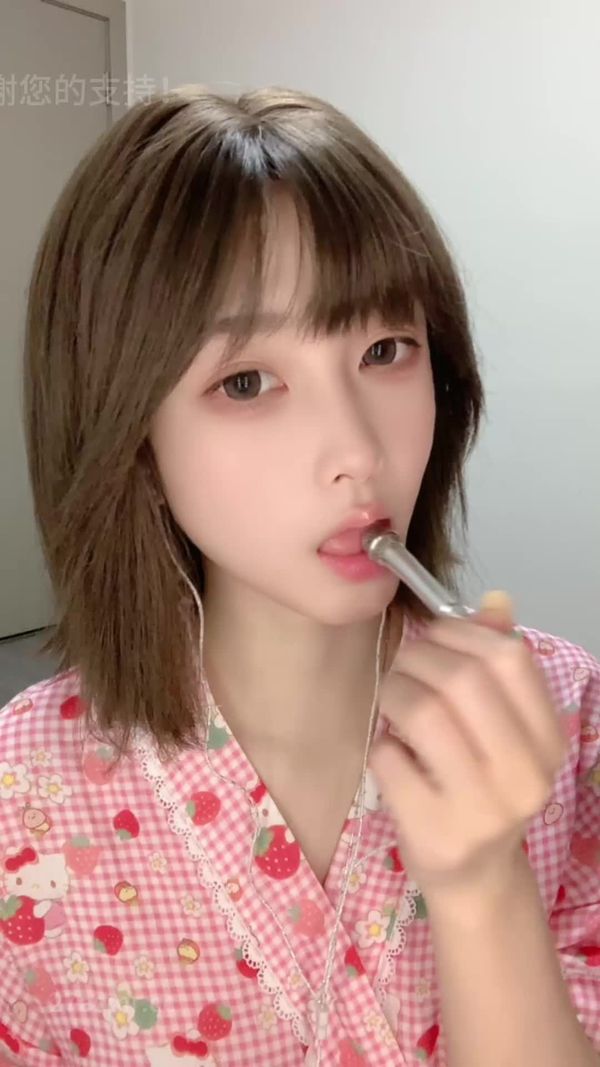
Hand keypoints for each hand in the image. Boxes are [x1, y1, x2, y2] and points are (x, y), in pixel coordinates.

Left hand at [368, 591, 567, 907]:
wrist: (476, 880)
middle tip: (404, 669)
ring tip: (394, 705)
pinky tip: (394, 758)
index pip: (510, 658)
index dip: (461, 633)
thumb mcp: (503, 731)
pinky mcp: (435, 832)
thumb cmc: (483, 790)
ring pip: (423, 713)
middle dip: (418, 659)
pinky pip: (390, 758)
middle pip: (462, 679)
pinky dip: (382, 746)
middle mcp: (525, 775)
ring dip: (395, 694)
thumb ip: (498, 667)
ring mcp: (482, 809)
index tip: (435, 639)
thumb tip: (495, 600)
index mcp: (547, 740)